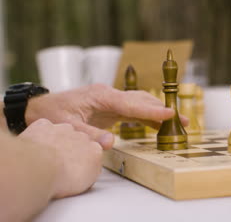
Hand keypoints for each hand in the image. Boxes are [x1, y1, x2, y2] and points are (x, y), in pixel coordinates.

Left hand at [18, 119, 102, 197]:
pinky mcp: (44, 125)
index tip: (76, 170)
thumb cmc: (64, 177)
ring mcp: (63, 129)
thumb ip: (91, 171)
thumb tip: (89, 169)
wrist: (41, 168)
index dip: (84, 160)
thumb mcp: (87, 183)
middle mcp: (81, 136)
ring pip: (62, 131)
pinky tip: (34, 146)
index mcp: (94, 150)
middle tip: (61, 164)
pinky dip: (39, 134)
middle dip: (71, 148)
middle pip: (79, 139)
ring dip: (56, 140)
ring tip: (46, 157)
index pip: (94, 152)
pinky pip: (43, 127)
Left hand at [25, 84, 187, 149]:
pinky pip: (134, 110)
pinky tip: (158, 124)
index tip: (170, 113)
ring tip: (177, 121)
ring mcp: (112, 99)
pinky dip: (147, 116)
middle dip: (162, 109)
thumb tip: (111, 142)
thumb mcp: (68, 125)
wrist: (41, 107)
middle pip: (141, 100)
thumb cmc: (53, 113)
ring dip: (158, 111)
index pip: (132, 104)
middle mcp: (110, 94)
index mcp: (102, 96)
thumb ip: (90, 133)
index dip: (152, 110)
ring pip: (140, 103)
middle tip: (182, 119)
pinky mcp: (112, 106)